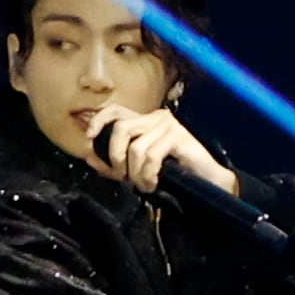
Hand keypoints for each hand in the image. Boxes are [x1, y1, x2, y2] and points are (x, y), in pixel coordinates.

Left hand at [82, 105, 238, 201]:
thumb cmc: (173, 175)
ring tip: (144, 185)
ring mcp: (168, 125)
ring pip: (135, 147)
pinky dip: (148, 175)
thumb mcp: (136, 169)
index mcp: (145, 120)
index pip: (116, 110)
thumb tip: (88, 157)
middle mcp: (156, 117)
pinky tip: (154, 183)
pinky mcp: (179, 136)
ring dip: (135, 173)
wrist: (206, 183)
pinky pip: (151, 156)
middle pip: (121, 128)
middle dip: (116, 157)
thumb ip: (113, 165)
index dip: (99, 120)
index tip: (89, 137)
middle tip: (123, 177)